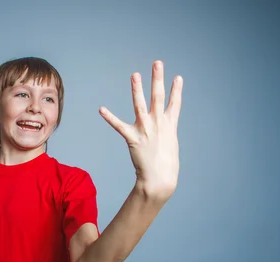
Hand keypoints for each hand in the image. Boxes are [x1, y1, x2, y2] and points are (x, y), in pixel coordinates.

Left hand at [99, 60, 182, 199]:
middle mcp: (158, 124)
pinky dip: (110, 118)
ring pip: (141, 105)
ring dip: (137, 89)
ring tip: (135, 75)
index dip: (176, 90)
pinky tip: (102, 109)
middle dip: (158, 79)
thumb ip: (164, 133)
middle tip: (158, 63)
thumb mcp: (169, 145)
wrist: (160, 179)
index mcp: (170, 126)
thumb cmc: (165, 165)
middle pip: (159, 97)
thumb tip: (161, 130)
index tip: (178, 77)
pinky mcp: (133, 138)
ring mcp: (146, 130)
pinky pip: (119, 126)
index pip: (175, 103)